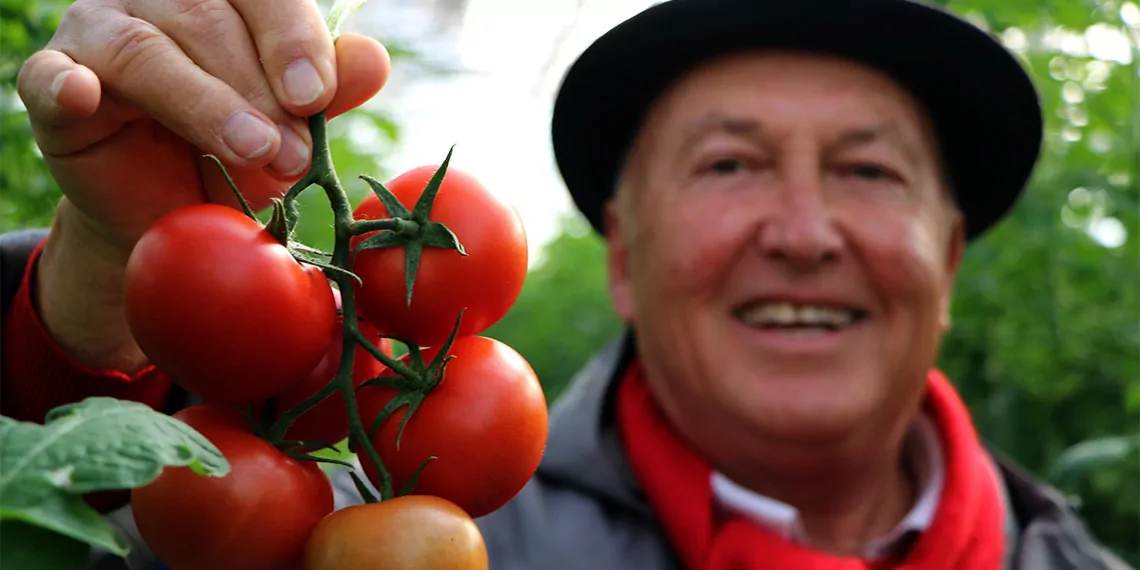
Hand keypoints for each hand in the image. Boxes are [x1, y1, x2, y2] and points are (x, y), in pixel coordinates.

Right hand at [15, 0, 390, 372]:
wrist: (173, 215)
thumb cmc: (236, 157)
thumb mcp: (290, 127)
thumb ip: (328, 91)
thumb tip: (374, 59)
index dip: (290, 39)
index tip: (315, 97)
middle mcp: (157, 2)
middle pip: (207, 18)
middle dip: (258, 91)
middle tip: (294, 154)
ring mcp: (97, 35)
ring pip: (146, 50)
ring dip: (205, 105)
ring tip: (255, 153)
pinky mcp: (55, 87)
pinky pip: (51, 79)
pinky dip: (65, 86)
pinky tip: (82, 94)